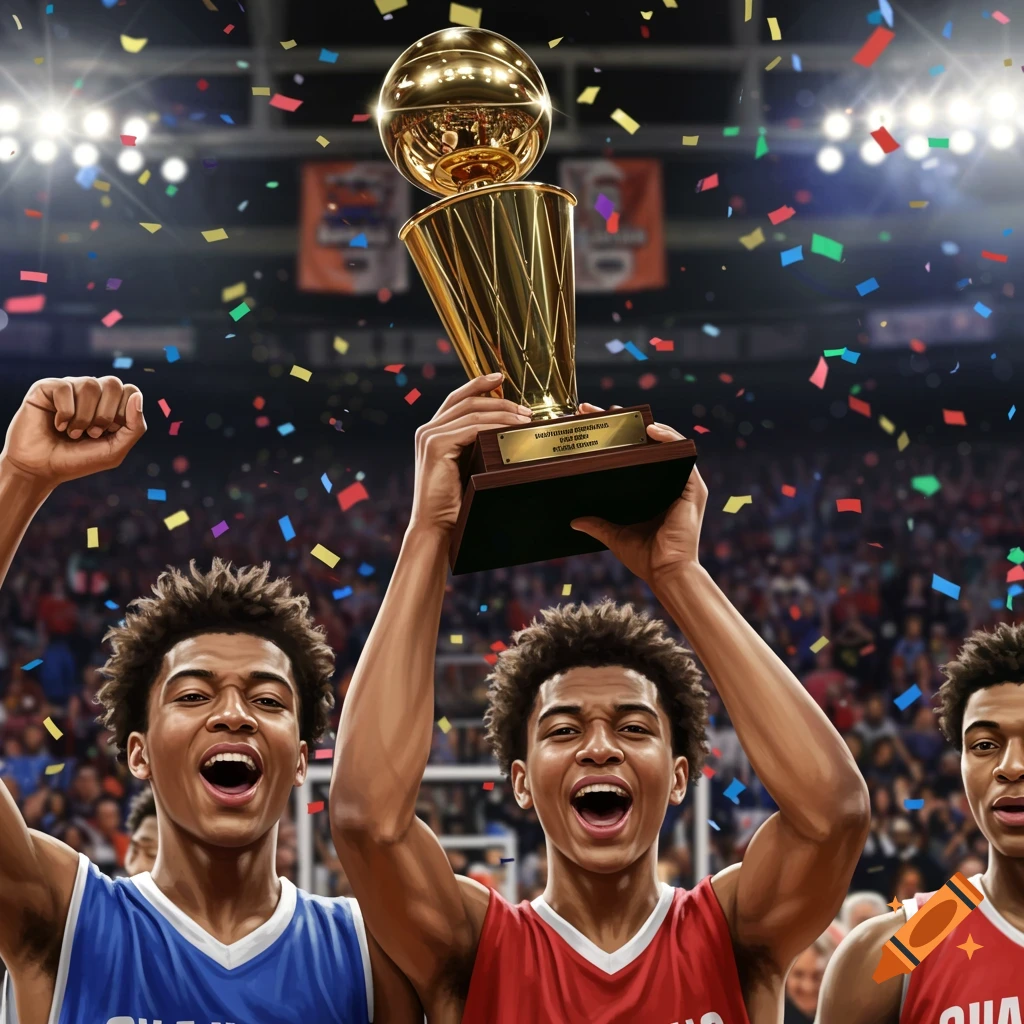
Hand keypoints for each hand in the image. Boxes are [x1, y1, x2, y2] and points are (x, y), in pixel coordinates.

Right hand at [0, 376, 146, 487]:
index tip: (108, 432)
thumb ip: (134, 426)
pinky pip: (65, 388)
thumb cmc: (78, 460)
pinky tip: (58, 425)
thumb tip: (137, 395)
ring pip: (90, 384)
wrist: (43, 469)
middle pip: (113, 383)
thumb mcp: (115, 450)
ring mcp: (69, 388)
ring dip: (83, 417)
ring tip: (73, 433)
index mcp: (110, 403)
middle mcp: (91, 392)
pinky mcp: (46, 388)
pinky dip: (65, 413)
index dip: (123, 413)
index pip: (130, 390)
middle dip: (105, 415)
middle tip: (92, 433)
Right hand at [409, 373, 531, 532]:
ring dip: (503, 412)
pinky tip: (512, 430)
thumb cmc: (455, 503)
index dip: (478, 384)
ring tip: (525, 419)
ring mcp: (429, 436)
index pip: (457, 399)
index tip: (500, 376)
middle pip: (467, 400)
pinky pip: (472, 427)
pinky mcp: (436, 446)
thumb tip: (505, 430)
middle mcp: (427, 430)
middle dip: (499, 400)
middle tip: (526, 409)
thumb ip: (475, 447)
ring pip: (472, 412)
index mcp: (432, 432)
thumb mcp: (466, 467)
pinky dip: (494, 425)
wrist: (436, 527)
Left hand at [569, 401, 706, 587]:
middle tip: (597, 411)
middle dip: (625, 425)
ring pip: (665, 444)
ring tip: (620, 414)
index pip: (634, 456)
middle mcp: (670, 483)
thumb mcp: (615, 536)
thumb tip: (574, 520)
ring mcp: (684, 483)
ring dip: (645, 425)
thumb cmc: (646, 557)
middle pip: (648, 445)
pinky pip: (683, 455)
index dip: (616, 438)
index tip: (591, 424)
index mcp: (654, 491)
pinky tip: (651, 430)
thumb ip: (597, 525)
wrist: (666, 573)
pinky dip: (669, 438)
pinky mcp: (693, 487)